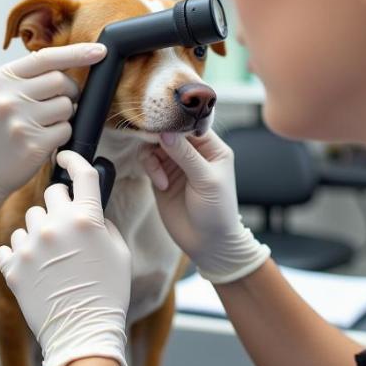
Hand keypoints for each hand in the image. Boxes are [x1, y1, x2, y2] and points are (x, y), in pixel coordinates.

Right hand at [0, 43, 105, 217]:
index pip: (45, 57)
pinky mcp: (33, 144)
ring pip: (67, 106)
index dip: (77, 53)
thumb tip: (71, 63)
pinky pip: (66, 130)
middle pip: (61, 81)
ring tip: (43, 125)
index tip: (100, 51)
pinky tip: (43, 141)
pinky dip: (62, 135)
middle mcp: (7, 97)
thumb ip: (26, 78)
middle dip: (69, 92)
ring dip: (65, 115)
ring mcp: (19, 121)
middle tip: (56, 105)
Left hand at [0, 150, 130, 365]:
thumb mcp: (119, 252)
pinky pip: (9, 246)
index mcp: (86, 219)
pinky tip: (35, 268)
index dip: (73, 159)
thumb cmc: (107, 293)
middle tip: (67, 228)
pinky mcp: (13, 266)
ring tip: (51, 256)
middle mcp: (56, 226)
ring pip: (29, 220)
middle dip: (59, 206)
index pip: (80, 173)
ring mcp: (31, 246)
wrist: (82, 332)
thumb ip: (102, 223)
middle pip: (51, 193)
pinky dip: (20, 254)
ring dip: (38, 231)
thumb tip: (89, 210)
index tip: (65, 155)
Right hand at [140, 130, 269, 283]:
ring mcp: (176, 165)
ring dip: (153, 157)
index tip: (160, 123)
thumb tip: (165, 132)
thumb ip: (185, 155)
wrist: (208, 244)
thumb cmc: (217, 212)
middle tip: (153, 145)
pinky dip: (150, 168)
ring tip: (160, 177)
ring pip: (155, 145)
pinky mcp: (161, 177)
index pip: (191, 125)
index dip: (175, 122)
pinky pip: (148, 161)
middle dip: (159, 138)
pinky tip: (160, 184)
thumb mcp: (206, 180)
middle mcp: (194, 153)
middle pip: (170, 132)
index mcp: (213, 149)